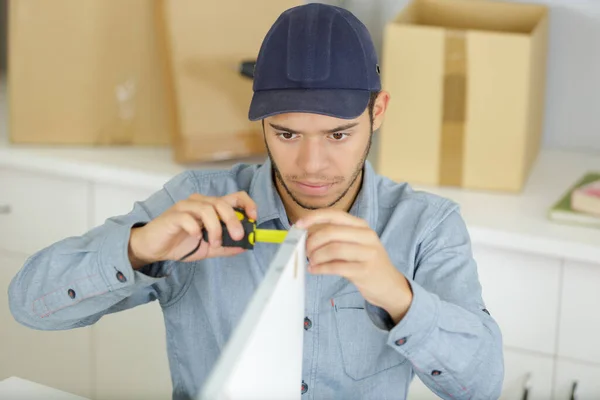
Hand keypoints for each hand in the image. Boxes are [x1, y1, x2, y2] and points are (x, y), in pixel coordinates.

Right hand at [128, 191, 256, 267]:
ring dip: (216, 227)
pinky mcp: (173, 215)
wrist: (154, 248)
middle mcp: (199, 202)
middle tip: (238, 236)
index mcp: (211, 207)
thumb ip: (226, 246)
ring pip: (207, 209)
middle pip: (222, 202)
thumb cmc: (181, 243)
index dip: (247, 204)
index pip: (233, 197)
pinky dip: (196, 228)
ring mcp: (185, 207)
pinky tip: (196, 237)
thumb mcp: (209, 248)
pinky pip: (188, 217)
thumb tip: (246, 246)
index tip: (253, 217)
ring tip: (214, 242)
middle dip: (233, 220)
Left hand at [296, 209, 412, 323]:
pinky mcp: (365, 271)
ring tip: (311, 262)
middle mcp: (366, 236)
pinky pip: (337, 267)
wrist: (390, 285)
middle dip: (312, 241)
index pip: (335, 214)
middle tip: (305, 251)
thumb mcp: (355, 244)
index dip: (314, 217)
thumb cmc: (366, 262)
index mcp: (361, 226)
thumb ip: (335, 237)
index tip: (298, 225)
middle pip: (331, 232)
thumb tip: (306, 235)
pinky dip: (321, 268)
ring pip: (333, 249)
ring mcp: (368, 253)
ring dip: (316, 256)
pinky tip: (315, 270)